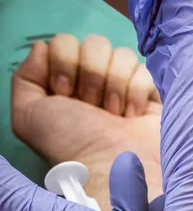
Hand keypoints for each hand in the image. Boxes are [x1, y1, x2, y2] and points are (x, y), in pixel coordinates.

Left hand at [11, 33, 161, 200]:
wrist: (112, 168)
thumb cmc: (71, 146)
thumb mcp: (28, 117)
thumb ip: (24, 77)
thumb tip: (44, 47)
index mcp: (65, 83)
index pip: (65, 42)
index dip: (65, 64)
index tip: (67, 95)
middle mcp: (93, 83)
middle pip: (94, 42)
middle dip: (92, 75)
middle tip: (93, 107)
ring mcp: (123, 88)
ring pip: (120, 53)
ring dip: (114, 84)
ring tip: (115, 114)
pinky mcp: (149, 96)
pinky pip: (143, 70)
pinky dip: (136, 92)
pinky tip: (132, 115)